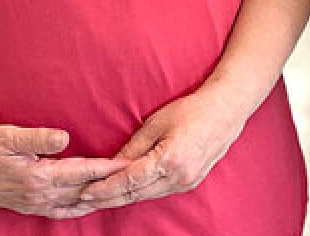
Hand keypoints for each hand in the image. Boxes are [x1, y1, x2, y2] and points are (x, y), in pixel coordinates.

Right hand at [0, 125, 126, 219]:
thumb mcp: (7, 135)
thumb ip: (38, 137)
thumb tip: (66, 137)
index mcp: (37, 176)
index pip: (81, 172)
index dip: (106, 168)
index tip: (128, 163)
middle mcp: (38, 195)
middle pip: (83, 190)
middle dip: (109, 184)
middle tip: (134, 176)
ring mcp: (32, 203)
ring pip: (73, 205)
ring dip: (97, 198)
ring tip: (119, 191)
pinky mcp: (27, 205)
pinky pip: (59, 211)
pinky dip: (77, 208)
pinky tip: (87, 204)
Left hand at [78, 85, 245, 208]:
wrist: (225, 111)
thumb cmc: (191, 110)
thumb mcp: (157, 123)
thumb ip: (134, 147)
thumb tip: (111, 164)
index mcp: (169, 160)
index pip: (128, 181)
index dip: (105, 188)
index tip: (85, 191)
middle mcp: (178, 177)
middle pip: (135, 195)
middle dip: (109, 198)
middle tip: (85, 200)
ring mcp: (186, 183)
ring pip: (146, 196)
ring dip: (123, 197)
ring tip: (101, 197)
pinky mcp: (190, 183)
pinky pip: (159, 191)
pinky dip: (141, 192)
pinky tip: (127, 191)